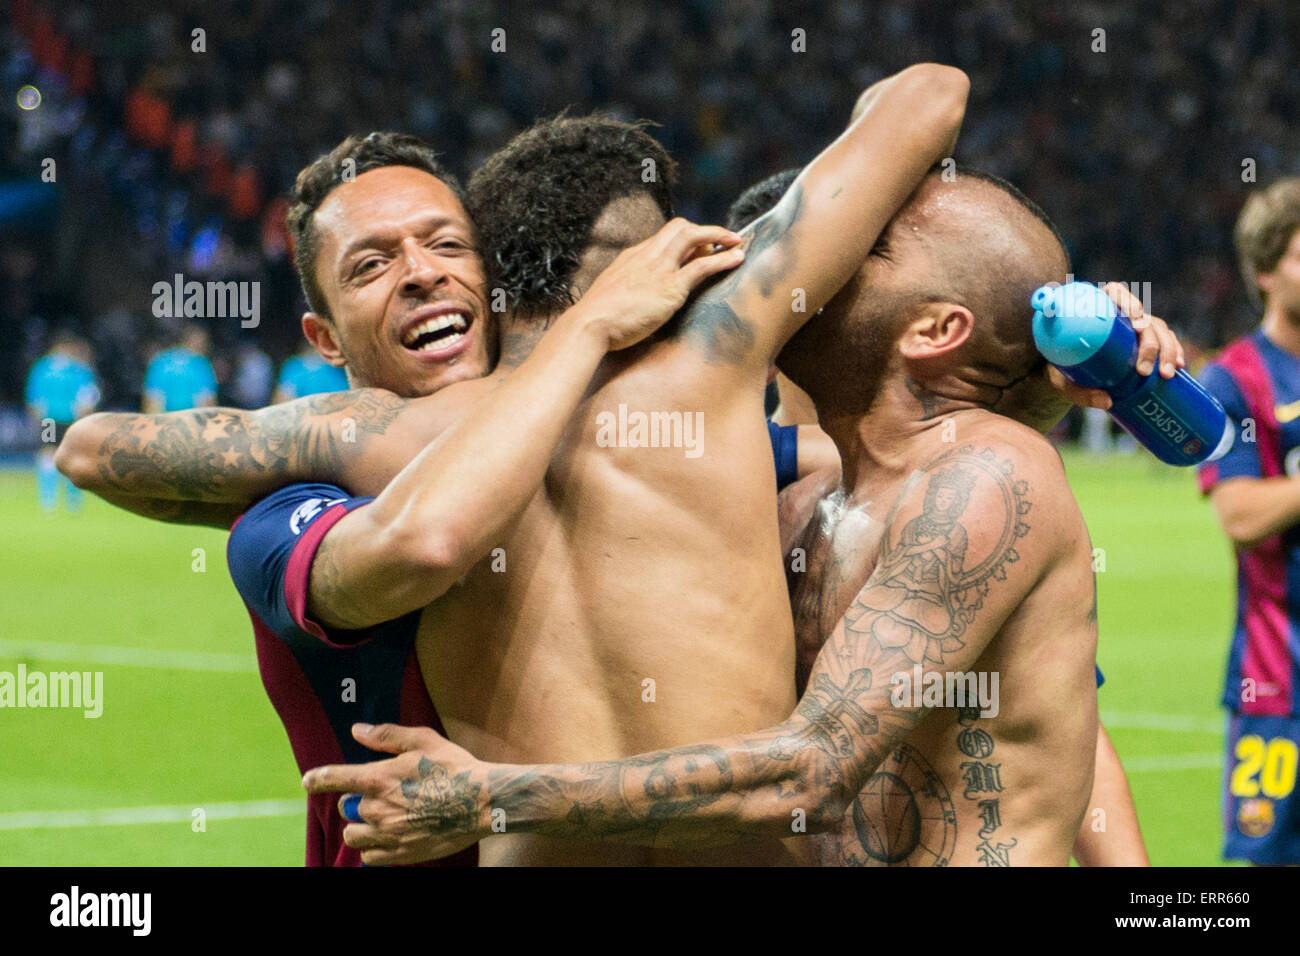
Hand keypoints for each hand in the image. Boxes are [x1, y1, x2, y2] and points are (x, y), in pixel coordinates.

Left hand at [301, 722, 485, 865]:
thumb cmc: (455, 766)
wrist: (483, 802)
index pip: (334, 778)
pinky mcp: (401, 854)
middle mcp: (378, 809)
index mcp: (379, 778)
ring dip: (360, 827)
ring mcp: (388, 835)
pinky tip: (388, 838)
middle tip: (378, 795)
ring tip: (379, 820)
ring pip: (353, 836)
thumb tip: (357, 730)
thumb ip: (387, 736)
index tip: (308, 780)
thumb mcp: (423, 740)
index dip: (317, 778)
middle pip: (345, 808)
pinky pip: (370, 857)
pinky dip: (373, 848)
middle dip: (354, 801)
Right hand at [578, 218, 743, 350]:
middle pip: (679, 227)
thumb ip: (623, 290)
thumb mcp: (609, 295)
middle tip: (720, 241)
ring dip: (718, 235)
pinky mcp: (670, 287)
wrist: (589, 325)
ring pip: (692, 236)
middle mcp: (646, 256)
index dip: (682, 240)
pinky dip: (723, 259)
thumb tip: (629, 298)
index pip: (662, 237)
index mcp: (632, 257)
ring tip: (736, 242)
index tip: (696, 249)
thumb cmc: (595, 319)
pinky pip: (702, 265)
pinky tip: (737, 258)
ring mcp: (659, 269)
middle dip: (703, 231)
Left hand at [1048, 282, 1186, 409]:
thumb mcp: (1061, 380)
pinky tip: (1179, 366)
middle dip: (1150, 343)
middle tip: (1144, 370)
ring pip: (1158, 329)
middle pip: (1143, 318)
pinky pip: (1165, 340)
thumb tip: (1107, 402)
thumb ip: (1077, 391)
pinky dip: (1175, 351)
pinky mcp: (1143, 340)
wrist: (1066, 372)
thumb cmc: (1061, 369)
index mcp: (1096, 308)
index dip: (1128, 302)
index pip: (1114, 292)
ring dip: (1168, 349)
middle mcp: (1119, 314)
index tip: (1135, 322)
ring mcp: (1133, 327)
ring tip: (1167, 374)